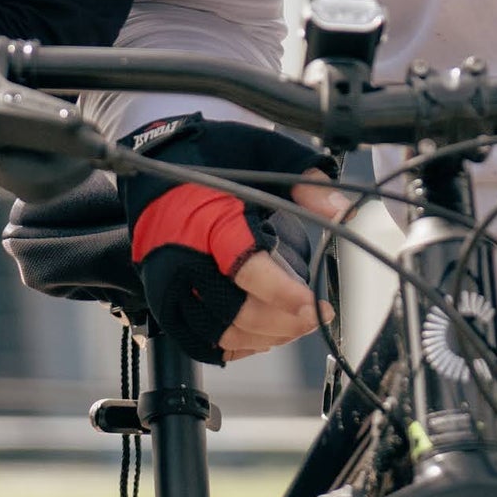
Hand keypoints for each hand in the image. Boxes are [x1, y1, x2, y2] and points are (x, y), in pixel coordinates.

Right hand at [123, 118, 335, 362]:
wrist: (154, 159)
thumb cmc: (209, 154)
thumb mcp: (265, 151)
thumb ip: (306, 181)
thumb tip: (342, 210)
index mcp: (207, 219)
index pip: (247, 270)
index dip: (284, 295)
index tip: (315, 307)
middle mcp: (182, 256)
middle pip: (234, 311)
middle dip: (282, 323)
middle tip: (314, 317)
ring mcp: (167, 281)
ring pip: (217, 332)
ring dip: (262, 337)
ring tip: (293, 325)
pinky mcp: (160, 296)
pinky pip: (195, 339)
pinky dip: (232, 345)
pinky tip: (259, 335)